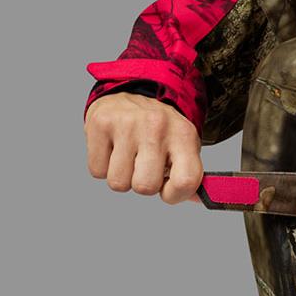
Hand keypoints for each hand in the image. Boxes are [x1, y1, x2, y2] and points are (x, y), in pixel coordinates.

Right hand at [84, 93, 203, 203]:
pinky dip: (104, 167)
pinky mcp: (100, 123)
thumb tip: (197, 200)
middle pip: (145, 187)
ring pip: (118, 183)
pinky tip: (114, 149)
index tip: (167, 188)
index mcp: (184, 135)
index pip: (185, 181)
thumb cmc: (162, 132)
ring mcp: (127, 123)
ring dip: (123, 177)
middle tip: (145, 166)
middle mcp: (157, 126)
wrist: (134, 94)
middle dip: (144, 185)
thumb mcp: (185, 148)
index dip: (174, 195)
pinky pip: (97, 171)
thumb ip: (190, 178)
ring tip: (130, 157)